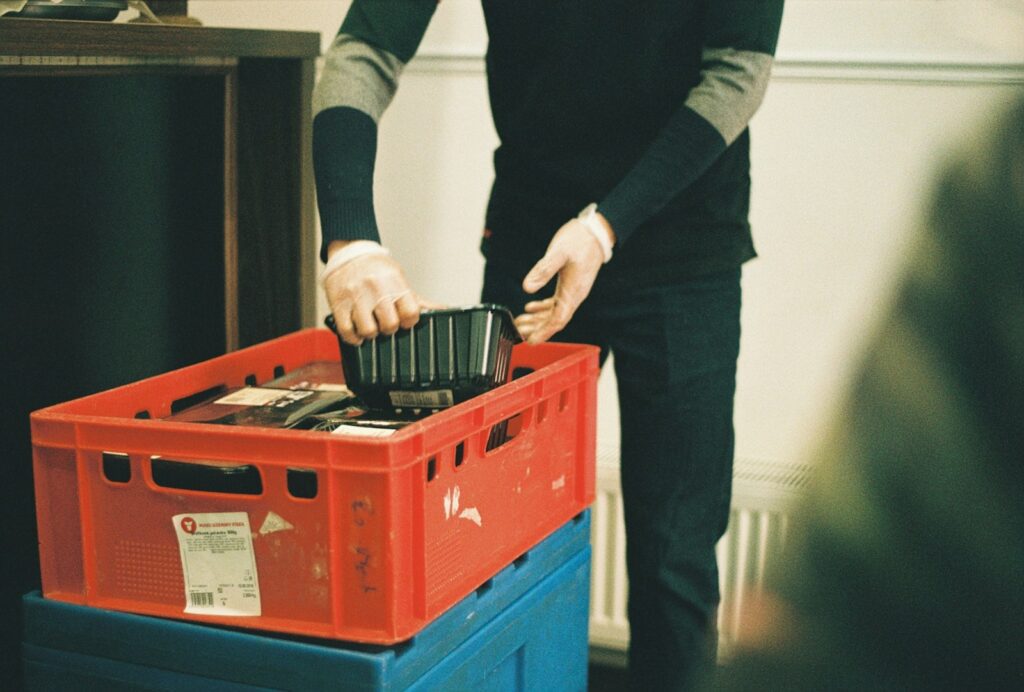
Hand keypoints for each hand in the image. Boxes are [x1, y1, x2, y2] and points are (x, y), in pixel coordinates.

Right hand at [323, 241, 436, 344]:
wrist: (349, 253)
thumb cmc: (376, 269)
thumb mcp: (400, 279)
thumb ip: (419, 300)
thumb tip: (443, 310)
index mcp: (395, 283)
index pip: (411, 313)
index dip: (409, 321)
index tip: (404, 320)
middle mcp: (376, 289)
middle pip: (390, 325)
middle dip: (389, 329)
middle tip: (385, 324)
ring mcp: (357, 297)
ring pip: (369, 331)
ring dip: (371, 334)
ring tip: (370, 326)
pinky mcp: (339, 304)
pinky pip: (347, 331)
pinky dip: (353, 337)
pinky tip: (357, 332)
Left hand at [515, 213, 612, 343]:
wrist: (596, 233)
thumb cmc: (580, 241)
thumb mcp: (559, 253)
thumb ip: (543, 271)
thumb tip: (527, 287)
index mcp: (573, 292)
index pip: (558, 319)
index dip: (544, 332)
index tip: (531, 340)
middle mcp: (574, 295)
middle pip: (554, 320)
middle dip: (536, 328)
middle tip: (518, 332)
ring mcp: (572, 291)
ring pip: (554, 313)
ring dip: (537, 320)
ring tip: (520, 323)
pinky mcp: (570, 285)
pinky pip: (556, 303)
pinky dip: (542, 308)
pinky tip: (530, 308)